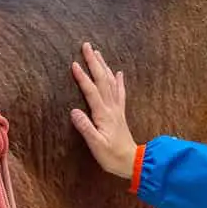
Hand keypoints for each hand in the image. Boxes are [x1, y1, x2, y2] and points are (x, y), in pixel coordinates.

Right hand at [70, 42, 138, 178]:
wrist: (132, 162)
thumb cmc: (112, 156)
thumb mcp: (96, 145)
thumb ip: (85, 128)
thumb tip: (74, 111)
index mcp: (103, 114)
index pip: (91, 91)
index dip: (82, 77)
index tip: (74, 63)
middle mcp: (111, 108)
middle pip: (102, 80)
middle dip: (94, 62)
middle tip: (87, 46)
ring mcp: (117, 109)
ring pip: (110, 82)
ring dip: (104, 66)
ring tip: (98, 53)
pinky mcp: (120, 114)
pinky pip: (120, 93)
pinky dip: (119, 81)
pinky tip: (118, 72)